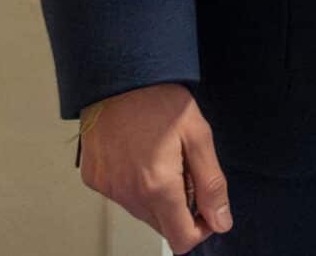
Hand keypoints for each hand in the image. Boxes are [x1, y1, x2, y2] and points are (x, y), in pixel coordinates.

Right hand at [77, 83, 230, 251]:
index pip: (181, 239)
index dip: (201, 229)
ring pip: (141, 212)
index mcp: (158, 187)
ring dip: (158, 196)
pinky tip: (140, 155)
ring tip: (162, 156)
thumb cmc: (159, 101)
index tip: (208, 207)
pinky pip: (121, 195)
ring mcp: (108, 189)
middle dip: (181, 208)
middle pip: (162, 226)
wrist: (118, 77)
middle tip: (186, 169)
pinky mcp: (94, 179)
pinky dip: (135, 184)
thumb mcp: (199, 137)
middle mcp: (128, 195)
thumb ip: (211, 184)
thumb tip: (221, 220)